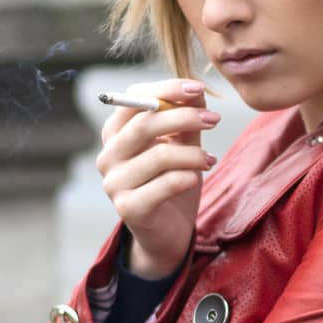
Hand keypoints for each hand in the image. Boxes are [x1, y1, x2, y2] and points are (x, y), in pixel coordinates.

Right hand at [95, 79, 221, 277]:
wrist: (167, 233)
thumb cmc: (172, 184)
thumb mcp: (181, 146)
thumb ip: (185, 120)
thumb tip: (196, 92)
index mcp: (116, 134)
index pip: (134, 98)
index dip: (166, 89)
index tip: (198, 88)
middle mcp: (108, 156)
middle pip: (145, 123)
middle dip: (185, 117)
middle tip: (214, 119)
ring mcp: (114, 183)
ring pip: (159, 155)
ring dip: (193, 154)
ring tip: (210, 160)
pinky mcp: (128, 208)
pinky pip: (165, 184)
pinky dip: (188, 177)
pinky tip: (198, 178)